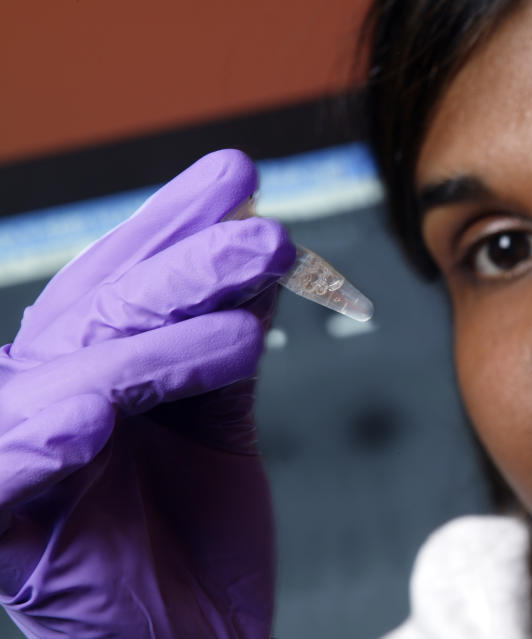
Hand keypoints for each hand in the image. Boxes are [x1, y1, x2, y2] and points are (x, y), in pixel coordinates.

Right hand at [0, 150, 294, 638]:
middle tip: (266, 239)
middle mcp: (51, 405)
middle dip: (184, 270)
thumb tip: (257, 248)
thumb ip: (226, 339)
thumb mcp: (223, 421)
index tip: (237, 174)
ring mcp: (27, 468)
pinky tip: (86, 421)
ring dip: (147, 351)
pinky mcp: (12, 538)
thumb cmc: (201, 543)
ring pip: (65, 384)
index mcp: (94, 372)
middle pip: (100, 317)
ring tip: (236, 335)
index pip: (123, 279)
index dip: (176, 223)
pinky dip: (30, 447)